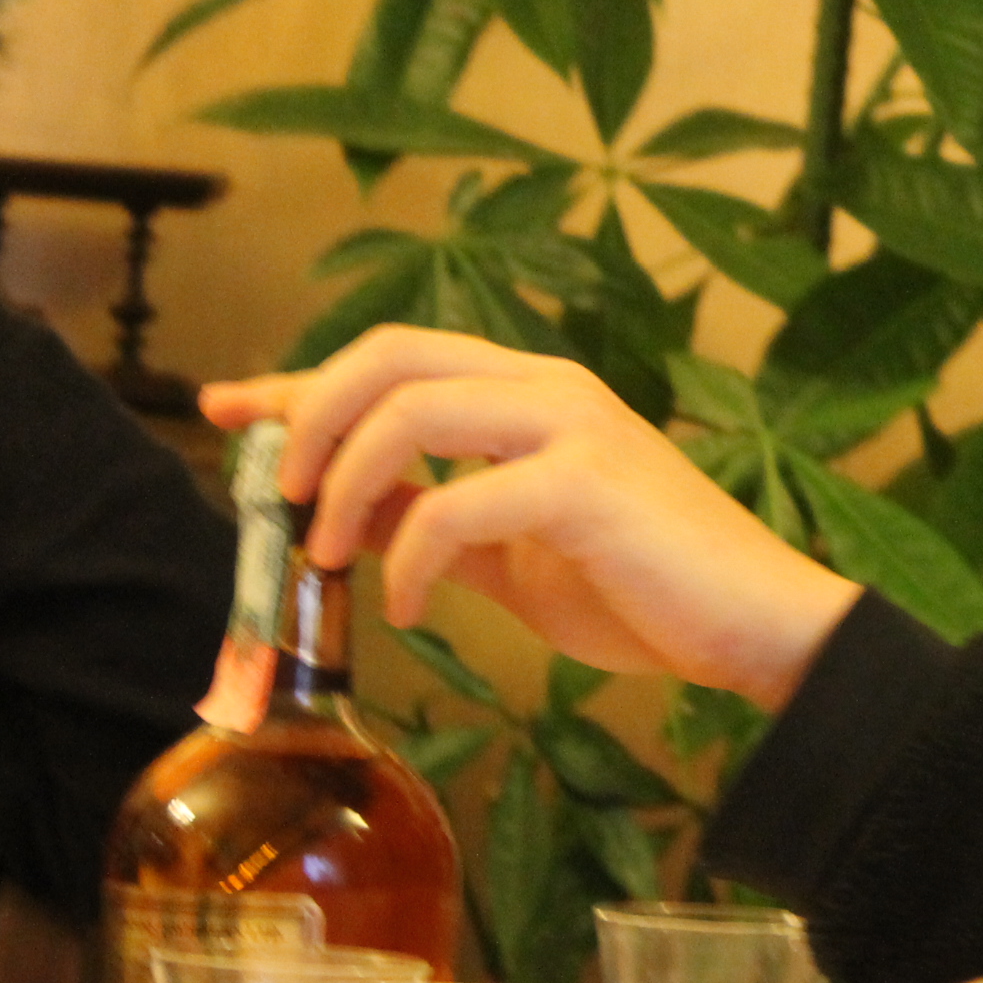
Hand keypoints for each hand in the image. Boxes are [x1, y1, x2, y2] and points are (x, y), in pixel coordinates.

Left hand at [201, 325, 862, 708]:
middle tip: (280, 493)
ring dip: (345, 484)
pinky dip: (411, 558)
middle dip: (310, 415)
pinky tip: (410, 609)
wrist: (757, 626)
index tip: (226, 409)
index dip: (299, 383)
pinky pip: (457, 503)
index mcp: (533, 393)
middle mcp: (549, 388)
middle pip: (390, 355)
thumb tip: (345, 519)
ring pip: (413, 409)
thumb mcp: (516, 557)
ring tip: (325, 555)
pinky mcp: (586, 483)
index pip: (394, 359)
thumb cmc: (647, 591)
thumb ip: (437, 525)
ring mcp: (571, 426)